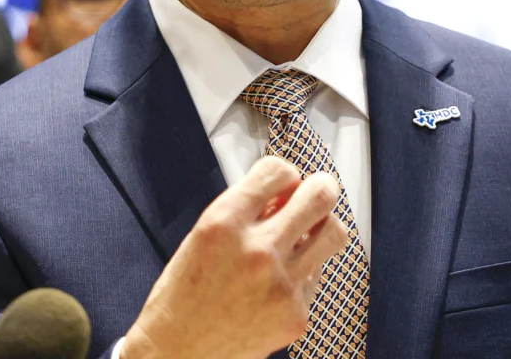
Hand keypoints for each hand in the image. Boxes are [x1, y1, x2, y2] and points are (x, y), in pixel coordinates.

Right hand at [122, 156, 347, 358]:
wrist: (177, 353)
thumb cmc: (184, 294)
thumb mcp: (203, 235)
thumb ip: (245, 210)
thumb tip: (285, 194)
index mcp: (225, 222)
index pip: (279, 170)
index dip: (285, 173)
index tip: (283, 183)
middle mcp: (258, 250)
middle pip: (320, 196)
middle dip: (321, 188)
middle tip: (316, 193)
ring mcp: (281, 285)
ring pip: (334, 234)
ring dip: (322, 228)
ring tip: (305, 235)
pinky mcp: (296, 315)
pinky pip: (316, 277)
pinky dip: (302, 274)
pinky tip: (276, 284)